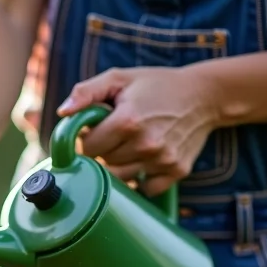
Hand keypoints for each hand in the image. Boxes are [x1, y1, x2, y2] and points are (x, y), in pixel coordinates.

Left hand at [58, 66, 221, 196]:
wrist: (203, 95)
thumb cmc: (157, 85)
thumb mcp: (120, 78)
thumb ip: (86, 92)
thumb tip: (63, 112)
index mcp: (127, 121)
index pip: (88, 147)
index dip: (89, 137)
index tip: (99, 128)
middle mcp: (145, 144)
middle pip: (104, 163)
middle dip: (106, 149)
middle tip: (119, 132)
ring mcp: (162, 160)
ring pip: (122, 178)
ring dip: (122, 164)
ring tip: (133, 143)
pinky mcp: (176, 171)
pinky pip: (146, 188)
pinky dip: (143, 177)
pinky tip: (149, 157)